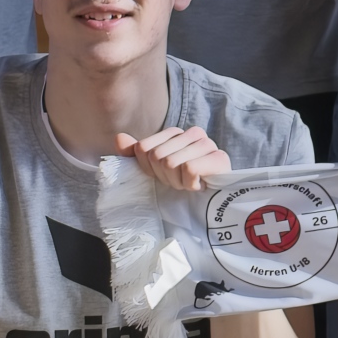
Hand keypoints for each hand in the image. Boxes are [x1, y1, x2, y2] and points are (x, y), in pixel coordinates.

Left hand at [117, 124, 231, 191]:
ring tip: (190, 184)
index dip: (149, 169)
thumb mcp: (154, 170)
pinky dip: (190, 184)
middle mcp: (193, 132)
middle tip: (180, 181)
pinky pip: (189, 169)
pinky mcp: (219, 158)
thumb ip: (135, 153)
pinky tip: (199, 185)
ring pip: (171, 163)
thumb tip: (119, 138)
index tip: (166, 175)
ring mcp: (208, 144)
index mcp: (175, 133)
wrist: (211, 204)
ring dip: (178, 182)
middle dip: (165, 177)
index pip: (143, 148)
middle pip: (156, 156)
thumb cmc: (182, 184)